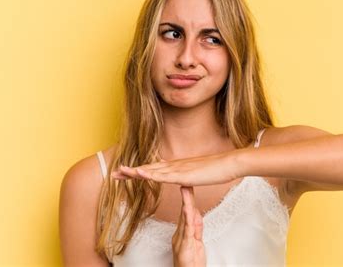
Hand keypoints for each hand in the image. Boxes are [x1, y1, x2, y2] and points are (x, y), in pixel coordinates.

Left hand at [111, 152, 241, 185]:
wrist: (229, 164)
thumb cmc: (217, 170)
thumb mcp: (199, 174)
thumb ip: (189, 176)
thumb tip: (183, 179)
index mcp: (177, 167)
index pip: (154, 169)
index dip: (139, 171)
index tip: (126, 173)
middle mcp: (174, 165)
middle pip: (148, 168)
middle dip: (131, 171)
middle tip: (113, 173)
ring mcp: (178, 169)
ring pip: (152, 170)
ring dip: (135, 171)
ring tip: (120, 172)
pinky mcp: (183, 174)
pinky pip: (163, 175)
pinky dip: (150, 174)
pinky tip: (139, 174)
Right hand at [172, 186, 205, 266]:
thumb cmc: (191, 263)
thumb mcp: (196, 243)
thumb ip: (196, 228)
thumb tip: (196, 214)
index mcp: (182, 233)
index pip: (186, 213)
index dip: (187, 200)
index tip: (188, 187)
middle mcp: (179, 234)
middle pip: (184, 212)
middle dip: (186, 197)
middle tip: (186, 182)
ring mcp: (180, 240)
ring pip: (184, 218)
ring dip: (186, 203)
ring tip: (186, 190)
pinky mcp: (184, 246)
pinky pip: (187, 230)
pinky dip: (187, 218)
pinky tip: (188, 209)